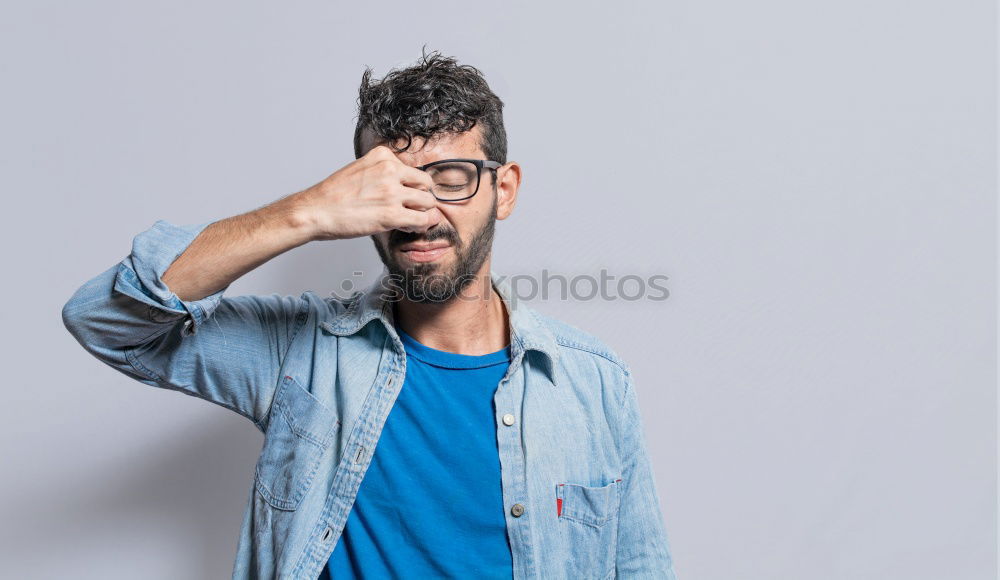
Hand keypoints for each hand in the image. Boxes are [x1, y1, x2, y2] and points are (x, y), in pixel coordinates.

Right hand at [292, 145, 442, 240]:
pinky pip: (423, 220)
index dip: (410, 185)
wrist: (316, 211)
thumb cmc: (334, 195)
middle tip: (410, 208)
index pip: (413, 169)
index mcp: (382, 156)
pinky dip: (421, 225)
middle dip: (421, 197)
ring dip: (422, 213)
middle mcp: (390, 170)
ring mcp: (392, 192)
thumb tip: (403, 184)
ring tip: (409, 219)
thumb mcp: (360, 169)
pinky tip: (409, 227)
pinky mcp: (392, 214)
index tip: (402, 195)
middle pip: (425, 184)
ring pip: (428, 202)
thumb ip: (382, 171)